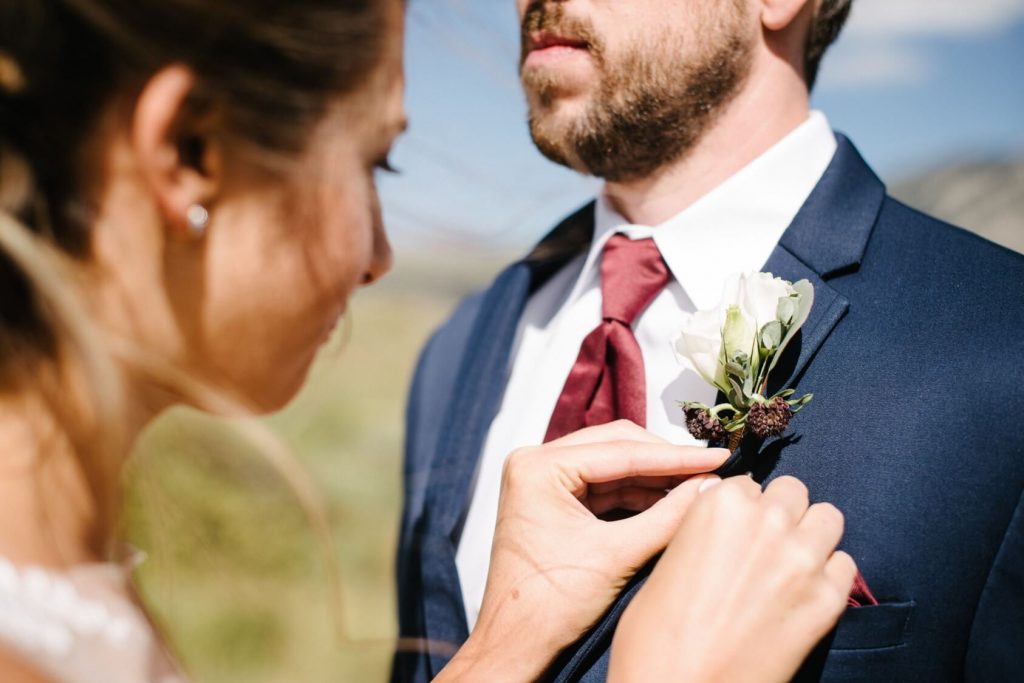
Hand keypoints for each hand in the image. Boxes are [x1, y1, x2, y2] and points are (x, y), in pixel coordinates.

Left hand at [437, 421, 727, 680]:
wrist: (517, 644)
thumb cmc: (549, 606)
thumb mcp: (618, 556)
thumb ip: (667, 517)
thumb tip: (711, 487)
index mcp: (538, 467)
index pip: (620, 451)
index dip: (675, 457)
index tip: (717, 457)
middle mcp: (536, 464)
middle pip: (615, 447)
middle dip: (665, 461)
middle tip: (711, 469)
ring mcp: (543, 481)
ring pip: (613, 466)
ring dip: (654, 478)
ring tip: (699, 485)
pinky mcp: (554, 502)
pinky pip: (604, 487)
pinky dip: (638, 495)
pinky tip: (671, 501)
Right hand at [609, 476, 856, 682]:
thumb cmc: (655, 633)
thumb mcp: (668, 560)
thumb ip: (704, 527)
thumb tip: (725, 521)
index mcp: (720, 504)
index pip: (748, 484)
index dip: (742, 510)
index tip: (736, 532)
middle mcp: (767, 521)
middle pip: (793, 492)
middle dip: (780, 514)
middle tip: (765, 546)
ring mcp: (802, 559)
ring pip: (828, 518)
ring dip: (810, 536)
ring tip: (790, 565)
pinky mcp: (827, 600)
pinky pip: (845, 565)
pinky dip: (828, 575)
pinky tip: (803, 596)